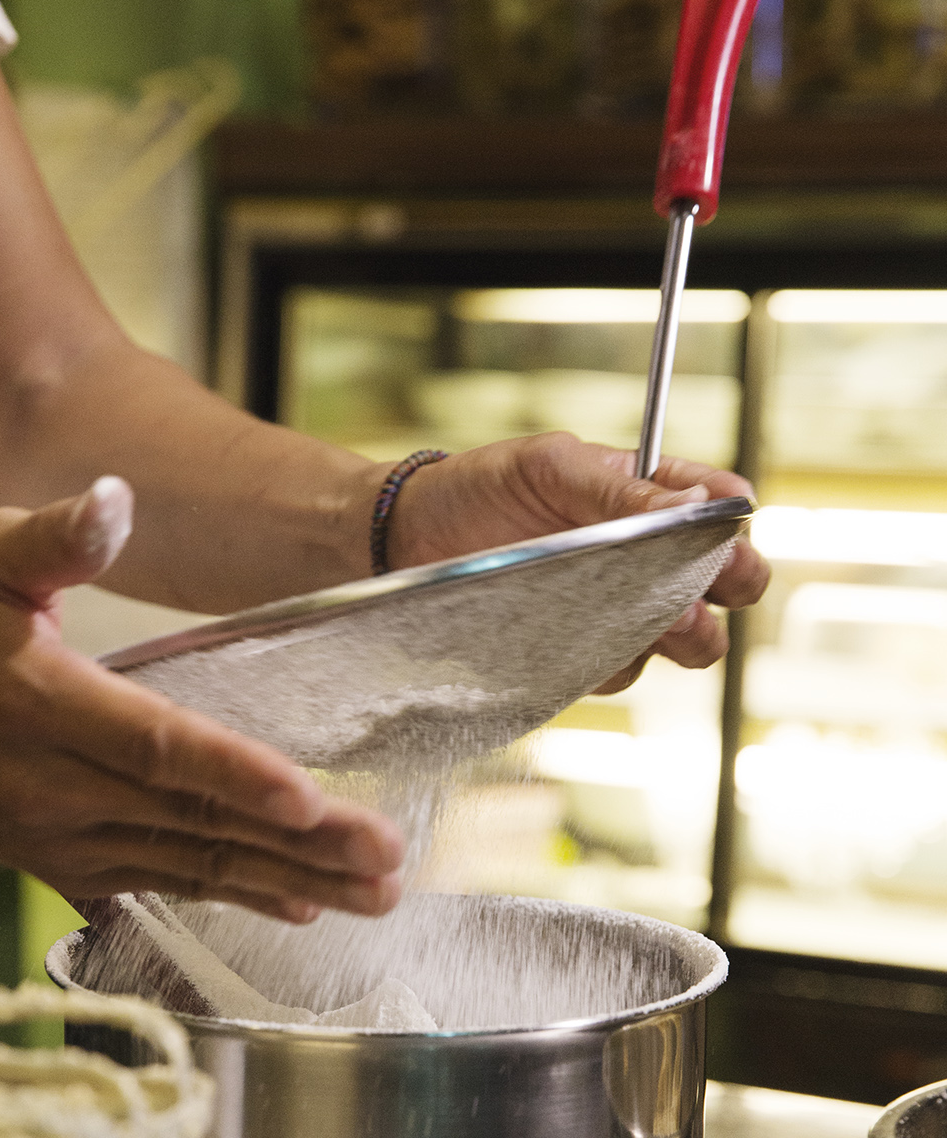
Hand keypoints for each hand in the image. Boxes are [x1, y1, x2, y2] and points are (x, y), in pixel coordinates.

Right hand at [0, 480, 404, 919]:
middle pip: (196, 819)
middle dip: (300, 842)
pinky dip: (238, 895)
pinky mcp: (69, 865)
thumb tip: (117, 499)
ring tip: (375, 891)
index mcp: (40, 706)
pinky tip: (305, 903)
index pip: (153, 747)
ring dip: (291, 879)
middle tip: (385, 854)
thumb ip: (55, 533)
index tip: (310, 800)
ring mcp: (64, 838)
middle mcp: (54, 788)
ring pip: (194, 863)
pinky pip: (168, 883)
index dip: (234, 775)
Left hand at [387, 431, 769, 684]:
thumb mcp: (548, 467)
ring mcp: (615, 610)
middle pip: (721, 585)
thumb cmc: (475, 489)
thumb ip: (620, 489)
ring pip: (680, 639)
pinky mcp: (580, 653)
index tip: (727, 535)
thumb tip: (696, 502)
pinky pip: (619, 670)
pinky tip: (576, 641)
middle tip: (705, 594)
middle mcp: (641, 559)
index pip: (719, 508)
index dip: (733, 526)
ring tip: (643, 621)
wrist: (405, 544)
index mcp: (644, 497)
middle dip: (726, 591)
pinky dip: (610, 662)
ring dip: (671, 634)